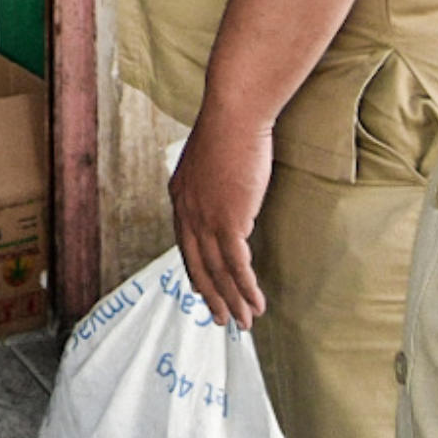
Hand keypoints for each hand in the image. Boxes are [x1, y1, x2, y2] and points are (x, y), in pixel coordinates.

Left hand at [170, 107, 273, 327]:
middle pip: (198, 266)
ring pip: (218, 272)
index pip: (186, 245)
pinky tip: (257, 303)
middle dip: (212, 297)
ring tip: (246, 322)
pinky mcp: (227, 222)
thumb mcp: (212, 158)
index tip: (204, 291)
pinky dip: (247, 288)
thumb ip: (213, 180)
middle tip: (222, 320)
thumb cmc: (229, 128)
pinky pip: (237, 266)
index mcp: (180, 196)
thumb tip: (226, 188)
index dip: (196, 271)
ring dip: (234, 301)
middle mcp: (187, 212)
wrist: (233, 115)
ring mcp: (205, 220)